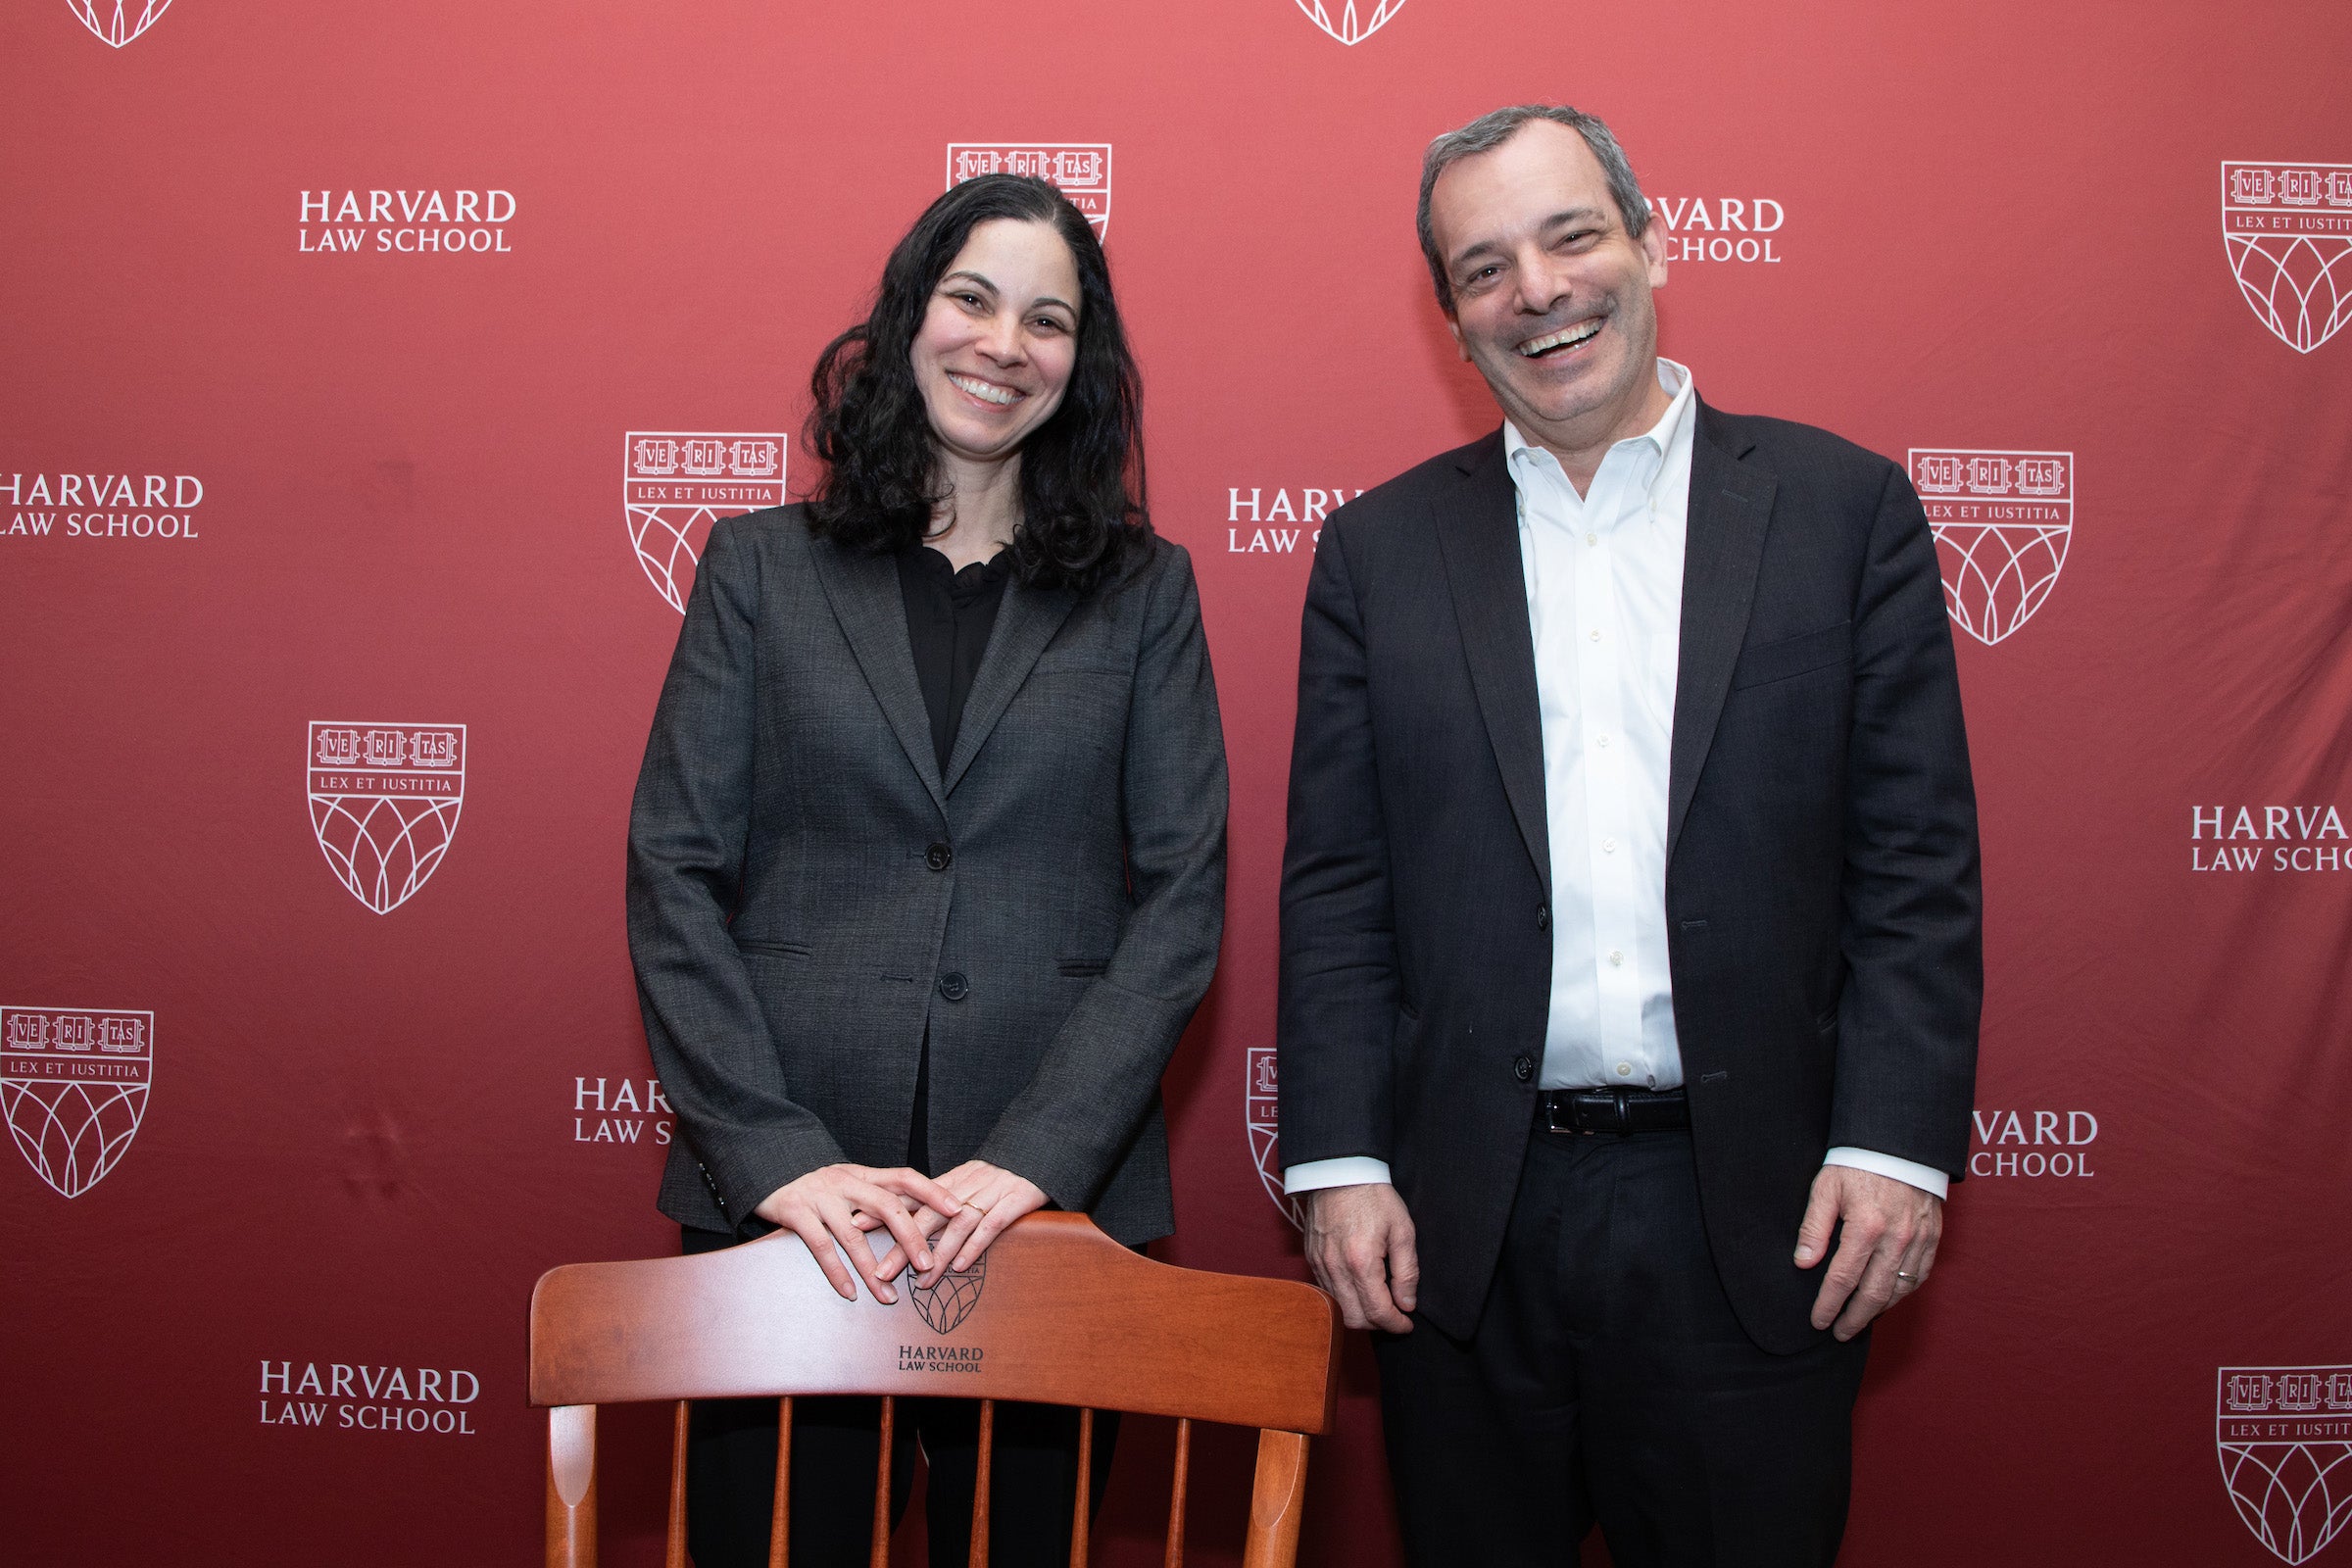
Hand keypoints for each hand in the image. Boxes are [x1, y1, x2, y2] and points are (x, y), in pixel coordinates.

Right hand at [753, 1164, 963, 1304]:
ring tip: (889, 1297)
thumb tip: (916, 1219)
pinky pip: (822, 1246)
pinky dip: (837, 1272)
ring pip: (855, 1234)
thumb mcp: (848, 1182)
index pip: (905, 1177)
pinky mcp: (797, 1212)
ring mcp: (821, 1196)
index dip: (932, 1191)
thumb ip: (876, 1196)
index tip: (957, 1209)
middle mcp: (846, 1182)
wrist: (768, 1171)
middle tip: (928, 1265)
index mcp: (863, 1174)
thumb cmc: (816, 1185)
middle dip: (910, 1237)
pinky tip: (850, 1292)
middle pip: (887, 1206)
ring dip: (873, 1268)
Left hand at [860, 1160, 1047, 1286]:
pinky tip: (959, 1266)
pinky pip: (991, 1225)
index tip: (856, 1227)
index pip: (912, 1197)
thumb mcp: (970, 1179)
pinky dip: (974, 1245)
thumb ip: (942, 1197)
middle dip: (903, 1245)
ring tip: (921, 1280)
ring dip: (937, 1254)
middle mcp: (967, 1185)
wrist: (1040, 1153)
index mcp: (953, 1179)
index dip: (884, 1212)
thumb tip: (911, 1218)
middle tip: (882, 1271)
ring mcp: (991, 1193)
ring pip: (956, 1224)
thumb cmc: (1003, 1173)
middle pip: (929, 1216)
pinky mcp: (1015, 1201)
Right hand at [1304, 1182, 1417, 1333]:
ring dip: (1359, 1312)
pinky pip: (1326, 1290)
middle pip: (1354, 1318)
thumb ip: (1407, 1271)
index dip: (1396, 1324)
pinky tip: (1358, 1286)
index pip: (1378, 1312)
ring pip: (1338, 1308)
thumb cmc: (1375, 1197)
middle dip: (1377, 1324)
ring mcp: (1320, 1263)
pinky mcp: (1311, 1257)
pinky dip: (1344, 1297)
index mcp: (1362, 1261)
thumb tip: (1407, 1304)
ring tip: (1377, 1301)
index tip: (1407, 1324)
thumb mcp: (1402, 1230)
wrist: (1340, 1171)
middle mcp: (1336, 1267)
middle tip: (1393, 1315)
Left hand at [1794, 1165, 1942, 1339]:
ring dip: (1879, 1310)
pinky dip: (1903, 1292)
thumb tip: (1803, 1262)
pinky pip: (1919, 1275)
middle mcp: (1896, 1238)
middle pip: (1874, 1293)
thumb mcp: (1826, 1188)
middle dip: (1855, 1318)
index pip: (1843, 1279)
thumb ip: (1813, 1227)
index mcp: (1866, 1227)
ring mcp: (1918, 1239)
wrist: (1900, 1143)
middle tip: (1840, 1332)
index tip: (1818, 1321)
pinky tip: (1888, 1298)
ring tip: (1861, 1320)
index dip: (1829, 1305)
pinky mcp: (1933, 1237)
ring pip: (1900, 1289)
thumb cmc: (1857, 1164)